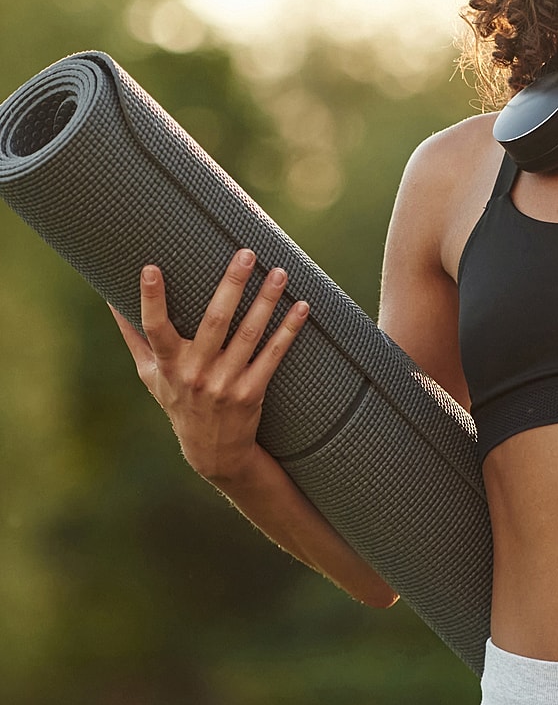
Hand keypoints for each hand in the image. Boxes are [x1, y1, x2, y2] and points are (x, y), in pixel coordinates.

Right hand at [110, 248, 308, 482]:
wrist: (212, 451)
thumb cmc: (178, 402)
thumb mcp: (150, 375)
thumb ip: (133, 337)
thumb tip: (109, 298)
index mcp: (169, 364)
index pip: (155, 327)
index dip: (152, 299)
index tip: (151, 268)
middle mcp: (196, 372)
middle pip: (215, 322)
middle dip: (232, 285)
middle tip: (247, 253)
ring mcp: (226, 382)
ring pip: (250, 334)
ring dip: (267, 301)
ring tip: (280, 272)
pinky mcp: (252, 392)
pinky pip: (273, 355)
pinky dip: (289, 330)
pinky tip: (302, 307)